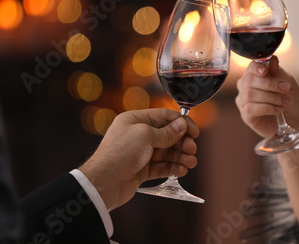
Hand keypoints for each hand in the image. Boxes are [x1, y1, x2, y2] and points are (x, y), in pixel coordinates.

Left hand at [78, 108, 198, 210]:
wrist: (104, 183)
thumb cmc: (119, 154)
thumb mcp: (145, 136)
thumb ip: (166, 132)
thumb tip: (181, 125)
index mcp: (135, 120)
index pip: (163, 116)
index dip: (181, 122)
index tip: (194, 131)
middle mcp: (137, 135)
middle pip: (167, 135)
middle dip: (182, 142)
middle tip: (192, 149)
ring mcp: (139, 153)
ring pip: (166, 152)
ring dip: (180, 156)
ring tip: (191, 162)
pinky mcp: (141, 169)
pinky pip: (161, 166)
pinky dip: (172, 167)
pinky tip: (182, 170)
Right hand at [235, 56, 298, 137]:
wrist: (294, 119)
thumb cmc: (290, 98)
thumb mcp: (289, 82)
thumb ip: (279, 72)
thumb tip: (272, 59)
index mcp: (255, 75)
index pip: (251, 67)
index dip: (256, 68)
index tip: (265, 71)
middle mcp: (245, 86)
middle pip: (249, 80)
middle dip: (269, 84)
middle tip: (286, 88)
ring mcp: (244, 101)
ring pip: (250, 95)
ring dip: (271, 97)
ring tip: (286, 101)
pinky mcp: (246, 115)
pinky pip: (251, 109)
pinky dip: (267, 108)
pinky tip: (278, 109)